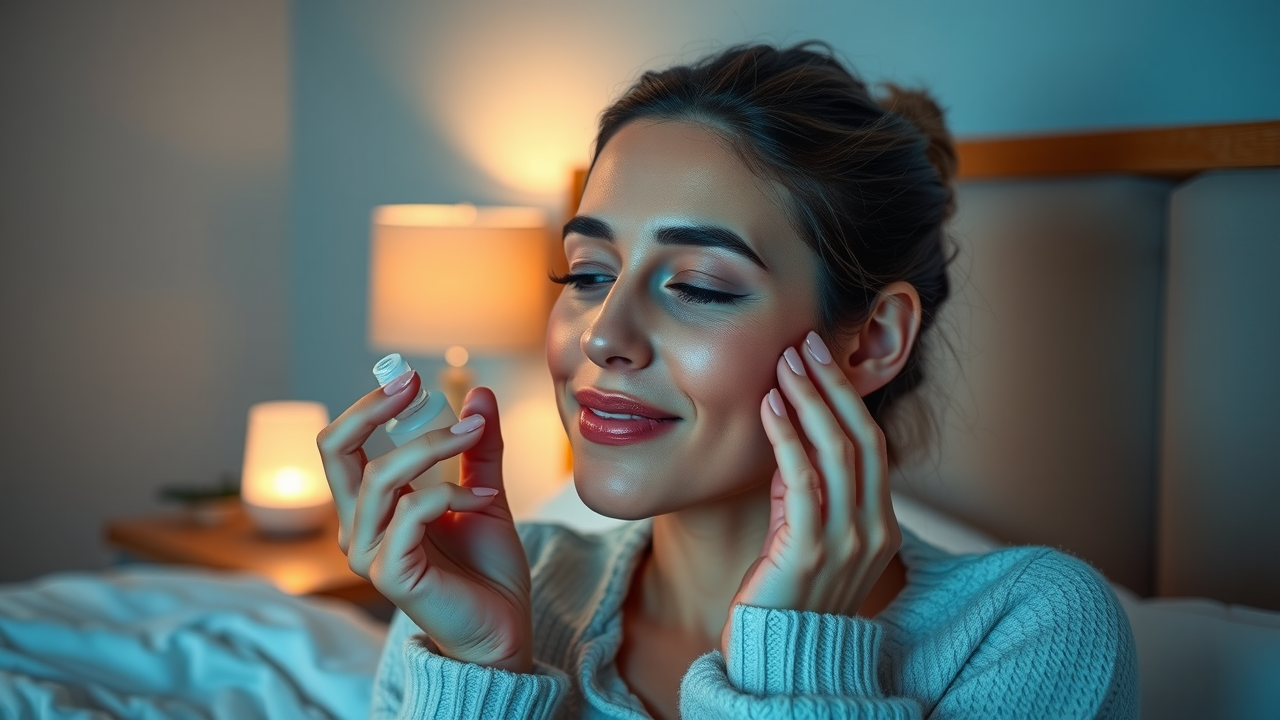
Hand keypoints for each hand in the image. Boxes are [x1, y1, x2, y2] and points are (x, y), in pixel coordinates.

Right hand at [316, 373, 532, 672]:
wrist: (503, 627)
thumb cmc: (487, 568)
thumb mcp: (484, 493)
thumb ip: (478, 448)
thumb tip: (478, 393)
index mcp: (374, 506)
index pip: (344, 445)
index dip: (369, 405)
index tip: (409, 377)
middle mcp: (360, 527)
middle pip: (335, 450)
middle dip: (372, 409)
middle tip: (412, 383)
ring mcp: (370, 552)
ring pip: (382, 476)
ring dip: (433, 446)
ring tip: (475, 436)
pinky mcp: (391, 573)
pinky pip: (411, 513)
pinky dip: (451, 493)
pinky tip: (483, 499)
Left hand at [720, 330, 901, 658]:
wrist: (775, 658)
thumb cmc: (784, 593)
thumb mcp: (804, 534)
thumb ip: (807, 490)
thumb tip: (793, 434)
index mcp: (881, 528)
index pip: (872, 446)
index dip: (847, 398)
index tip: (820, 358)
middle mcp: (873, 533)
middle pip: (862, 439)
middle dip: (833, 385)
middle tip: (805, 343)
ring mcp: (845, 544)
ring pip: (837, 452)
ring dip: (810, 399)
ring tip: (785, 362)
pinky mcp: (807, 553)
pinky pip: (803, 480)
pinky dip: (787, 436)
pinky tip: (769, 405)